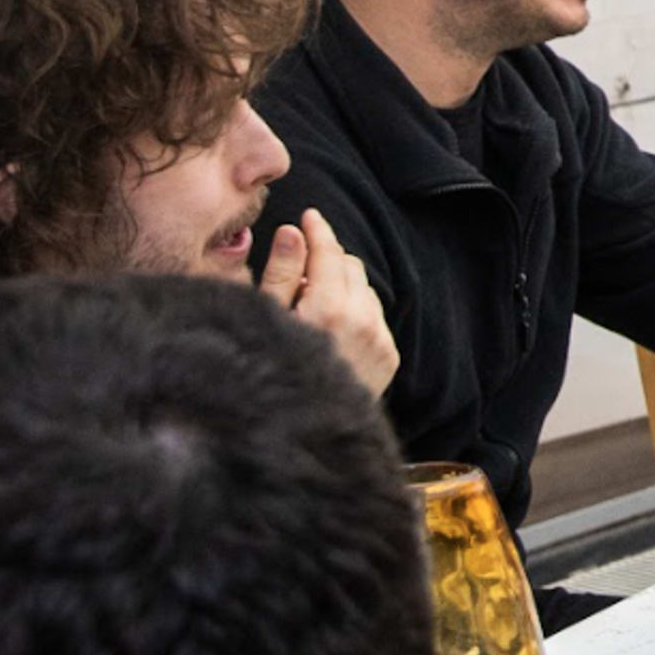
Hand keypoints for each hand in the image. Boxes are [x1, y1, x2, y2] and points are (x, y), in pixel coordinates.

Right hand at [258, 209, 398, 393]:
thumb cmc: (268, 379)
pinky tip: (330, 328)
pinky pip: (376, 315)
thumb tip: (293, 232)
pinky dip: (356, 310)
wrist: (302, 438)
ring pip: (365, 289)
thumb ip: (280, 275)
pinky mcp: (389, 357)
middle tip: (297, 275)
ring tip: (310, 307)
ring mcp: (380, 340)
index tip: (309, 216)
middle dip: (326, 260)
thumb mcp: (265, 323)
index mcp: (328, 310)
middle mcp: (362, 321)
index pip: (328, 253)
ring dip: (342, 286)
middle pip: (349, 266)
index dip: (317, 231)